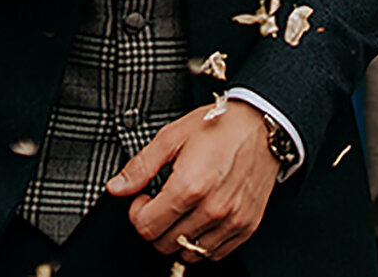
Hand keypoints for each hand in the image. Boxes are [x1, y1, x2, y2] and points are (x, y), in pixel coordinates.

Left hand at [110, 100, 279, 261]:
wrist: (261, 123)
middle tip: (162, 201)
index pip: (146, 227)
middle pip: (164, 243)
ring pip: (189, 252)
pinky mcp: (248, 225)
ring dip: (179, 235)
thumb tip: (116, 188)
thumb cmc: (218, 126)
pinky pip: (215, 253)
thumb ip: (141, 166)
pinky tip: (202, 217)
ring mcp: (232, 220)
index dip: (138, 212)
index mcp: (189, 187)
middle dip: (156, 225)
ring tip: (184, 209)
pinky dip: (203, 241)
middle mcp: (212, 209)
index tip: (145, 197)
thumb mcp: (172, 136)